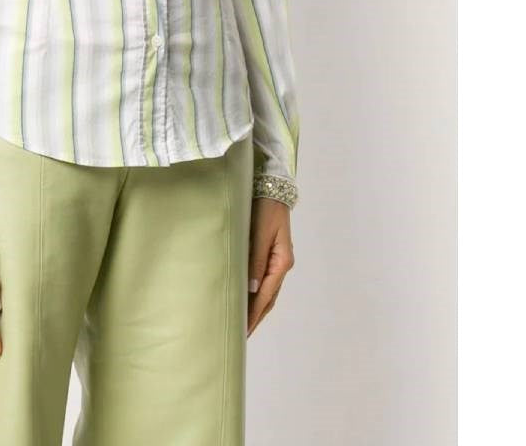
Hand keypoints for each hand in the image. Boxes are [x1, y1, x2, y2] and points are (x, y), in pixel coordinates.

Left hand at [246, 198, 294, 337]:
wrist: (272, 189)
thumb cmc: (265, 209)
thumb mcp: (259, 232)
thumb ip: (255, 259)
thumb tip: (252, 287)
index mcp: (281, 262)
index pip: (266, 294)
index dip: (255, 313)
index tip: (245, 330)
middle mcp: (282, 265)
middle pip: (269, 298)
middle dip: (256, 317)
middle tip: (243, 336)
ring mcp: (279, 261)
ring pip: (268, 292)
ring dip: (257, 308)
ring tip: (244, 324)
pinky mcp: (272, 255)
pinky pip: (265, 281)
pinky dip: (258, 295)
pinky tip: (248, 300)